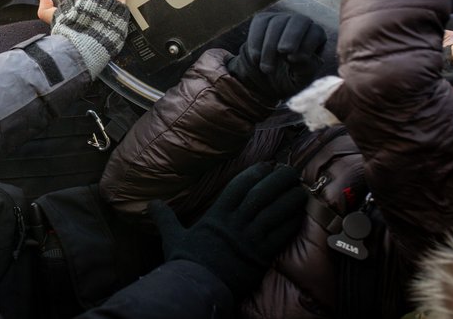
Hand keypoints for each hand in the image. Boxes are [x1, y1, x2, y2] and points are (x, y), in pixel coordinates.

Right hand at [149, 163, 305, 300]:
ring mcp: (250, 239)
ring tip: (300, 189)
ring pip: (275, 212)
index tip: (268, 165)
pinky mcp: (261, 255)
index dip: (255, 172)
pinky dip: (292, 222)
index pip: (239, 186)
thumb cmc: (186, 262)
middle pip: (262, 195)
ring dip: (290, 199)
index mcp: (217, 215)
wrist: (198, 288)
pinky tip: (299, 215)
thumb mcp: (172, 236)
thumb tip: (151, 203)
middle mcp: (236, 223)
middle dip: (278, 180)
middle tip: (291, 171)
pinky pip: (281, 235)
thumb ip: (165, 217)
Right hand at [227, 11, 326, 102]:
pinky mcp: (263, 20)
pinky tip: (256, 59)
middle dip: (290, 36)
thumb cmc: (291, 78)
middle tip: (282, 51)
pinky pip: (260, 24)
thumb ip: (305, 68)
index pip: (315, 33)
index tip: (293, 59)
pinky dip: (256, 42)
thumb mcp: (302, 78)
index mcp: (316, 36)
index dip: (306, 44)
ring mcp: (281, 19)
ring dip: (270, 46)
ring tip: (267, 69)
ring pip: (276, 23)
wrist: (267, 77)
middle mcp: (300, 23)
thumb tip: (296, 56)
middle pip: (298, 21)